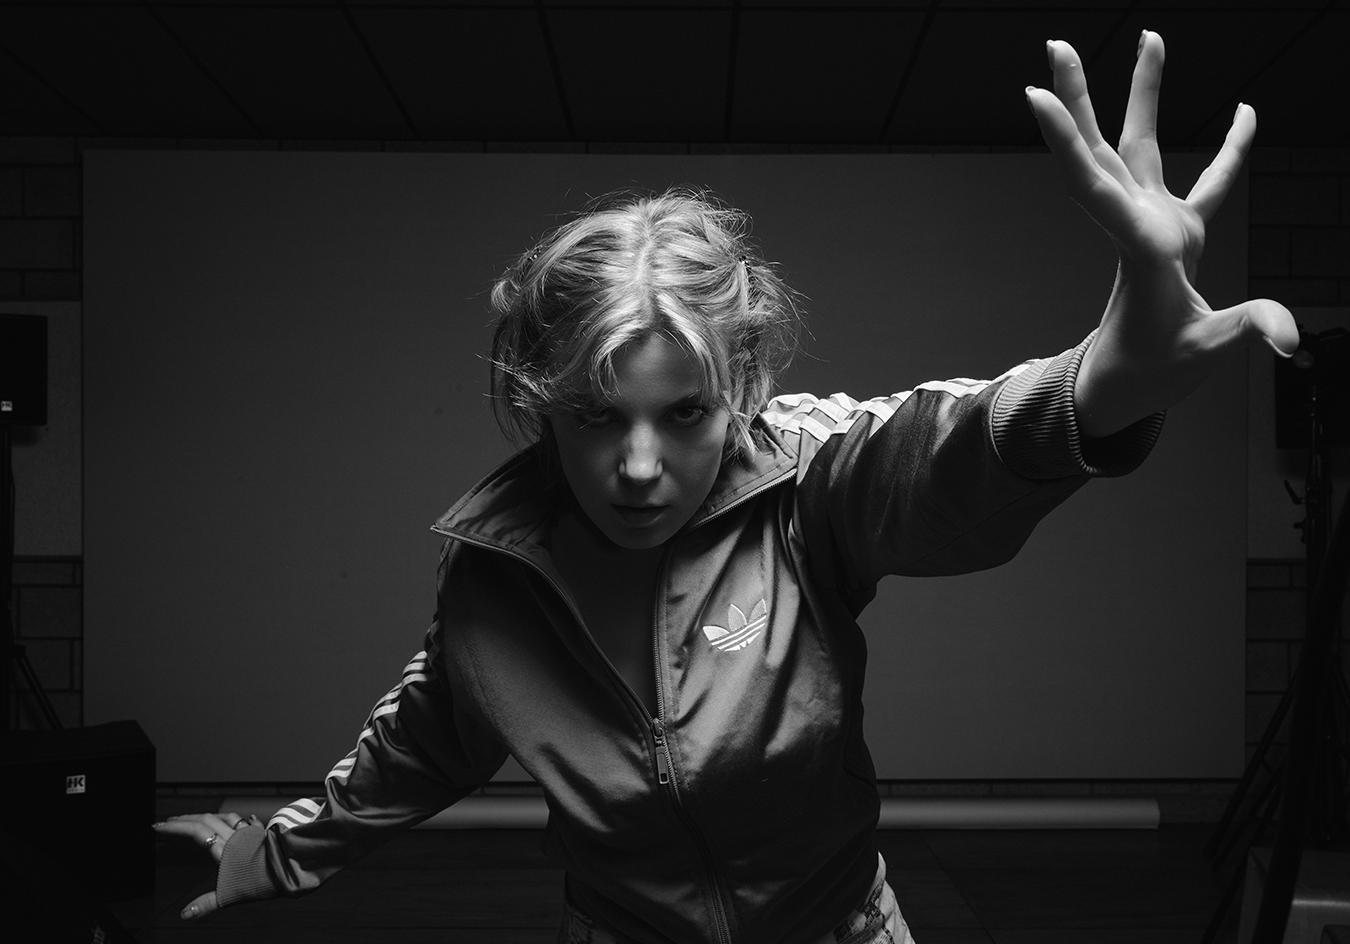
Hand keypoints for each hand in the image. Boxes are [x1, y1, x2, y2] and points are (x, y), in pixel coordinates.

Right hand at [152, 811, 257, 919]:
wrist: (291, 868)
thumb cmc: (264, 880)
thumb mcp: (229, 895)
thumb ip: (206, 903)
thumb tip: (186, 913)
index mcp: (224, 849)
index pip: (194, 831)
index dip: (175, 827)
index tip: (159, 826)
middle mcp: (235, 836)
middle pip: (206, 820)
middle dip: (185, 819)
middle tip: (170, 820)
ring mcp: (248, 833)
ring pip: (224, 817)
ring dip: (206, 816)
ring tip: (196, 818)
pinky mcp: (260, 834)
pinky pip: (244, 821)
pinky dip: (234, 819)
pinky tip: (239, 819)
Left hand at [1026, 31, 1297, 437]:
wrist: (1130, 386)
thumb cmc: (1154, 369)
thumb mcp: (1201, 352)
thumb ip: (1245, 330)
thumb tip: (1286, 336)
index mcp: (1137, 248)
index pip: (1092, 187)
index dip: (1065, 141)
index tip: (1036, 96)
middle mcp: (1136, 225)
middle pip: (1102, 149)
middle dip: (1079, 97)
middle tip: (1057, 44)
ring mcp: (1154, 224)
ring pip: (1140, 149)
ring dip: (1141, 95)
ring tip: (1149, 36)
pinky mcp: (1176, 235)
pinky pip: (1204, 182)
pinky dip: (1228, 151)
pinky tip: (1245, 112)